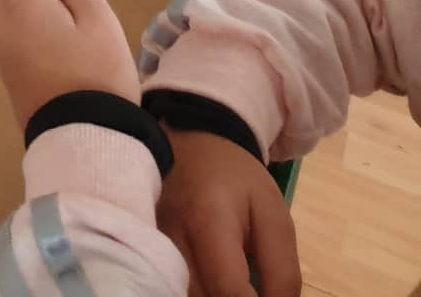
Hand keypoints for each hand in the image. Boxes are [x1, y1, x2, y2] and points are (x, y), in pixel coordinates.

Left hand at [0, 0, 139, 135]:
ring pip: (19, 12)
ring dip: (45, 18)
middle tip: (82, 26)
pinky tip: (65, 64)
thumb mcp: (96, 16)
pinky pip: (19, 36)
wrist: (82, 137)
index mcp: (17, 2)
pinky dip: (39, 39)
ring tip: (77, 48)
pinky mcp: (5, 69)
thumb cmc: (97, 72)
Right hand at [159, 128, 299, 296]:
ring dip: (209, 296)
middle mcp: (170, 234)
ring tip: (233, 286)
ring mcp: (150, 240)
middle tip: (251, 290)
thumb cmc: (238, 179)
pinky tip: (208, 284)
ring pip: (179, 293)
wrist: (192, 143)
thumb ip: (281, 271)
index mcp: (209, 221)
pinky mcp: (142, 244)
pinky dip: (190, 290)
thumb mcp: (275, 217)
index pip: (228, 290)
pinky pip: (167, 281)